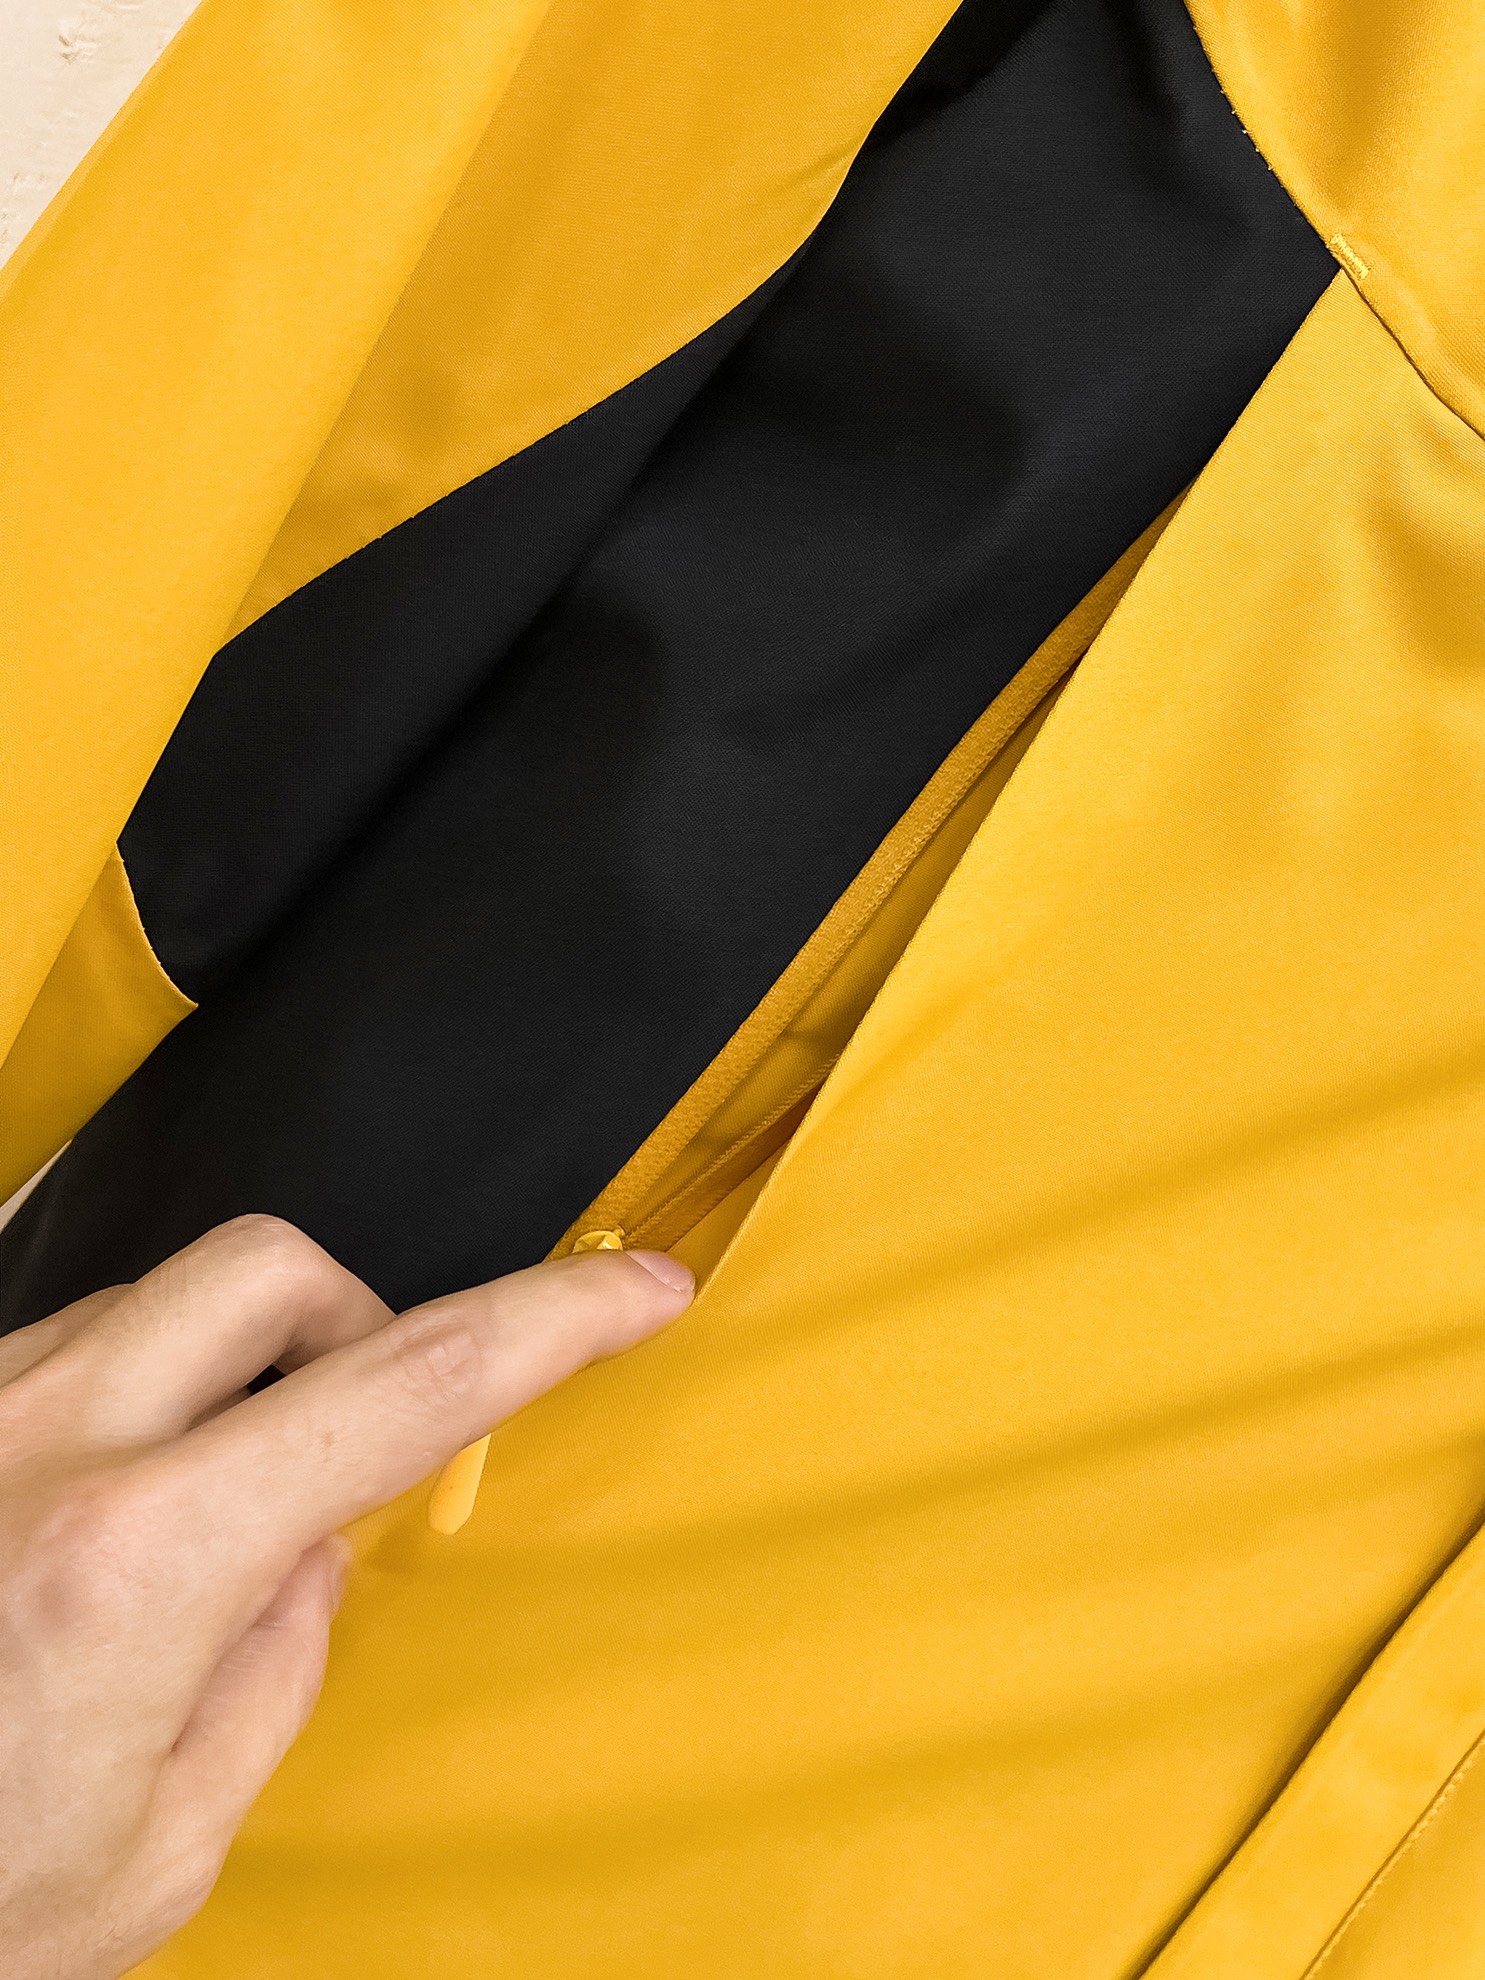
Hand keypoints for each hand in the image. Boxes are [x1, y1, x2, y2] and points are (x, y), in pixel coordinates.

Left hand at [0, 1215, 692, 1979]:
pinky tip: (95, 1526)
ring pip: (155, 1301)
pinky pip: (63, 1354)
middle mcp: (40, 1445)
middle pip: (270, 1267)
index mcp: (137, 1559)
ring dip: (231, 1371)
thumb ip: (270, 1668)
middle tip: (359, 1440)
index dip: (549, 1323)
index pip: (403, 1386)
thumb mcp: (155, 1851)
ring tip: (203, 1518)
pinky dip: (130, 1405)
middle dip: (360, 1320)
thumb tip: (312, 1544)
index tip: (638, 1290)